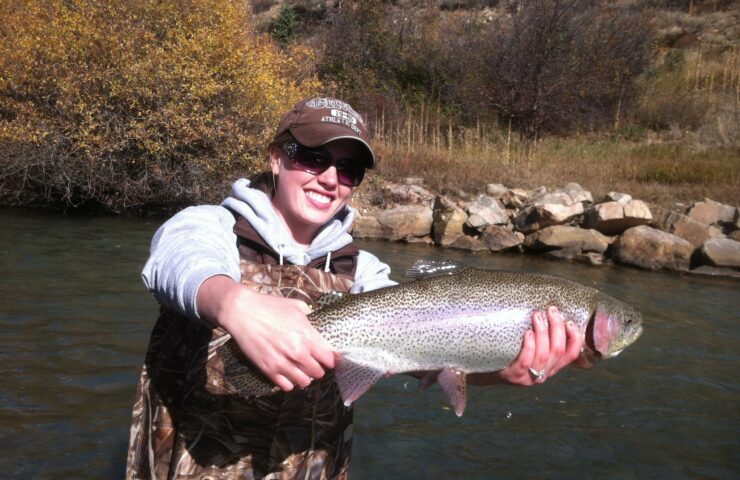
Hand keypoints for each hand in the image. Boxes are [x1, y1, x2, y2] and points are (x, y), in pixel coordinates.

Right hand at [197, 275, 336, 391]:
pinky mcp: (268, 370)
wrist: (242, 312)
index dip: (332, 359)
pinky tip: (287, 373)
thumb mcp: (296, 306)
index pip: (330, 358)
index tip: (330, 358)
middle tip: (314, 363)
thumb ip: (310, 316)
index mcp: (307, 336)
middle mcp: (298, 352)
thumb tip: (316, 321)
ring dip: (305, 377)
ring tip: (301, 370)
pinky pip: (287, 386)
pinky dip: (290, 382)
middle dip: (318, 368)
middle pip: (319, 372)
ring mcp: (283, 363)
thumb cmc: (270, 306)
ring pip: (304, 382)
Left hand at [468, 306, 582, 385]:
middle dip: (557, 328)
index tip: (570, 321)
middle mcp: (543, 373)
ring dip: (543, 333)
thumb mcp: (530, 346)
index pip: (571, 354)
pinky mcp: (514, 377)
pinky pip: (526, 362)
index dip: (574, 338)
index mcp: (551, 366)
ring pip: (543, 355)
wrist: (484, 370)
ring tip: (537, 316)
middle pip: (558, 351)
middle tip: (551, 310)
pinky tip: (527, 333)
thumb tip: (551, 309)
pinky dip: (529, 347)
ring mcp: (529, 377)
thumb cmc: (510, 350)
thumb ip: (542, 336)